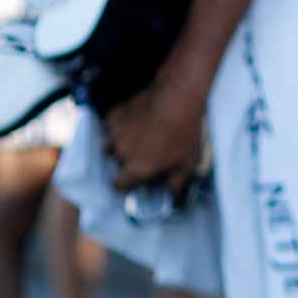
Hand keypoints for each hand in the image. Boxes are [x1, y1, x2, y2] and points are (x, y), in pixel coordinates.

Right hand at [104, 77, 206, 193]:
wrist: (178, 98)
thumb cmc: (185, 132)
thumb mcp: (188, 164)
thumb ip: (176, 185)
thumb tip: (171, 200)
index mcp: (136, 169)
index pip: (119, 186)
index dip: (125, 184)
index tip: (132, 179)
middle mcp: (121, 154)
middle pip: (115, 165)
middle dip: (124, 162)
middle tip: (141, 153)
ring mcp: (115, 134)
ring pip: (109, 146)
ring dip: (118, 145)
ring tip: (136, 137)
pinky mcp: (114, 116)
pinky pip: (109, 127)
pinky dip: (117, 127)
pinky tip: (134, 121)